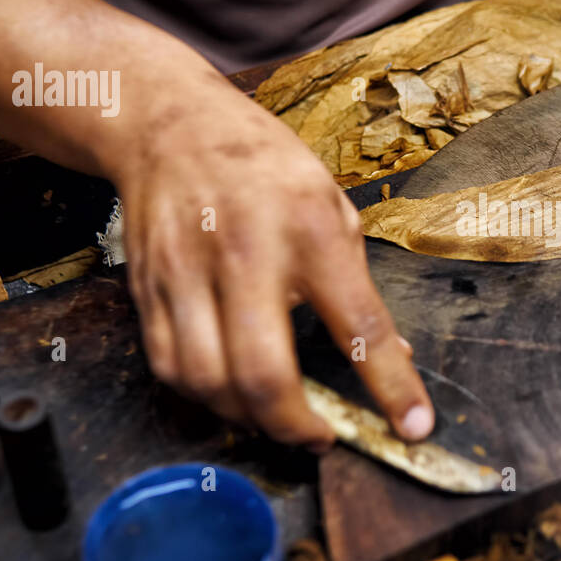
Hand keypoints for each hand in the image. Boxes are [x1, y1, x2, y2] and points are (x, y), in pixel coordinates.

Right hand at [114, 76, 433, 447]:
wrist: (171, 124)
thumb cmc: (265, 168)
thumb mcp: (332, 206)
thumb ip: (358, 285)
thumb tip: (394, 357)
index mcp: (311, 228)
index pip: (359, 323)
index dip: (392, 386)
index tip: (413, 427)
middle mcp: (246, 251)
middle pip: (263, 373)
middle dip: (296, 426)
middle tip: (321, 436)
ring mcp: (187, 272)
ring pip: (209, 382)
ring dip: (248, 420)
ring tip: (278, 418)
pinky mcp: (147, 288)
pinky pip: (170, 368)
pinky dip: (205, 397)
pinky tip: (231, 391)